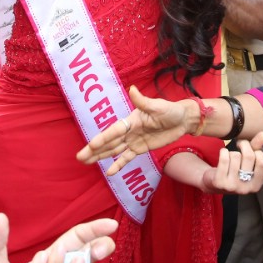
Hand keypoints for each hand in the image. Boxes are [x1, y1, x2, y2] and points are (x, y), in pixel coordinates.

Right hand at [76, 86, 191, 175]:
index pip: (114, 131)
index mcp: (131, 120)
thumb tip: (132, 89)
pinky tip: (109, 172)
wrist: (182, 120)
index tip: (92, 145)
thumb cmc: (170, 110)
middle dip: (94, 150)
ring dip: (100, 156)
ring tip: (85, 162)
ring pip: (114, 151)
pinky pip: (127, 158)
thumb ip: (143, 101)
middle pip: (109, 142)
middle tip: (79, 157)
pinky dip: (118, 165)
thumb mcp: (158, 106)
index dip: (103, 138)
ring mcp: (133, 141)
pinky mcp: (140, 149)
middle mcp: (129, 131)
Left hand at [200, 131, 262, 193]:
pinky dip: (223, 152)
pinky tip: (223, 155)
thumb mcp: (248, 163)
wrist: (213, 183)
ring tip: (230, 157)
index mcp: (256, 185)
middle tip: (240, 144)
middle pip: (249, 156)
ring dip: (232, 152)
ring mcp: (232, 186)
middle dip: (244, 145)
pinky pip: (224, 158)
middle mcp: (245, 188)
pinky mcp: (219, 182)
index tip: (251, 149)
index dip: (257, 152)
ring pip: (235, 156)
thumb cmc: (234, 171)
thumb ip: (257, 148)